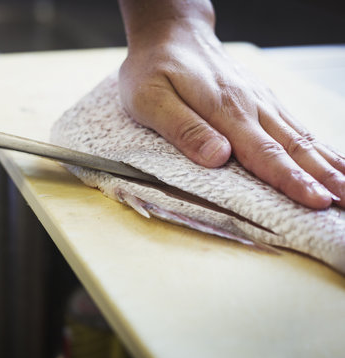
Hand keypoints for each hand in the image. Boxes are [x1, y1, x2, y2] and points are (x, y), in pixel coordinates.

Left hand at [118, 1, 344, 208]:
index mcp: (224, 109)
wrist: (171, 34)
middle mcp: (251, 105)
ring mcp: (260, 100)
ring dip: (329, 164)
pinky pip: (296, 124)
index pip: (264, 152)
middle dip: (324, 178)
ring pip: (302, 136)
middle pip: (294, 147)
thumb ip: (183, 128)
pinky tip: (333, 161)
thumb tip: (217, 158)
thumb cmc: (154, 69)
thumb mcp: (151, 100)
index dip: (290, 179)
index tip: (317, 201)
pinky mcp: (262, 98)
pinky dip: (319, 145)